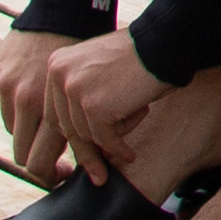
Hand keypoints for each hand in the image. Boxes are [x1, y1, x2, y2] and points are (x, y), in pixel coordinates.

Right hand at [0, 27, 83, 183]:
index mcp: (54, 110)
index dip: (51, 176)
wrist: (65, 13)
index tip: (64, 173)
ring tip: (48, 119)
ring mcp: (7, 87)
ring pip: (13, 130)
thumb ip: (81, 128)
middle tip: (54, 162)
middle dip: (38, 164)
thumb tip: (84, 164)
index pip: (38, 165)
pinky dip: (18, 104)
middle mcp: (25, 101)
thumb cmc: (88, 58)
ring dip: (29, 130)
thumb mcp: (90, 96)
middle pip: (21, 156)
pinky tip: (35, 89)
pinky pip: (4, 103)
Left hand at [37, 30, 172, 184]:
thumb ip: (84, 95)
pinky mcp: (93, 105)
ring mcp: (74, 90)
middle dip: (85, 154)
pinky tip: (131, 154)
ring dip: (110, 144)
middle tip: (99, 176)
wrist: (163, 43)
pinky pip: (104, 139)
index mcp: (57, 65)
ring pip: (86, 136)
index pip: (57, 112)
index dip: (73, 137)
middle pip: (67, 127)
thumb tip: (79, 139)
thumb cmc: (140, 56)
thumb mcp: (100, 70)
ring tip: (129, 146)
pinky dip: (118, 149)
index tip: (85, 156)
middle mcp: (59, 75)